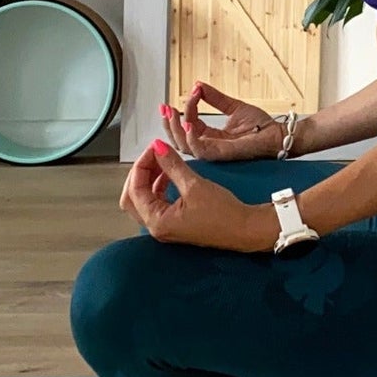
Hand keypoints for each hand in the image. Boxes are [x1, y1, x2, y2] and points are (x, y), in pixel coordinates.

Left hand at [118, 138, 272, 251]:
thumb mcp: (195, 185)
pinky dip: (158, 186)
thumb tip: (157, 147)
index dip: (142, 165)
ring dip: (149, 178)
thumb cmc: (222, 213)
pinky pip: (157, 202)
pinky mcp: (174, 222)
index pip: (135, 189)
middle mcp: (156, 227)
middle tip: (154, 154)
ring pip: (144, 199)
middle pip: (132, 197)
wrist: (244, 229)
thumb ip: (172, 165)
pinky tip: (170, 174)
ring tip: (163, 160)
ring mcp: (165, 226)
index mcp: (157, 221)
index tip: (155, 148)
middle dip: (140, 173)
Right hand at [163, 82, 286, 162]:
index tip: (192, 91)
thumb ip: (215, 98)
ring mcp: (214, 151)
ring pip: (184, 146)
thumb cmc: (259, 125)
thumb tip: (198, 85)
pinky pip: (200, 150)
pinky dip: (191, 138)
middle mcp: (209, 145)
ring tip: (173, 113)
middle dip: (168, 123)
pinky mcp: (222, 154)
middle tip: (165, 108)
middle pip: (178, 139)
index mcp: (210, 136)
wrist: (277, 133)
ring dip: (175, 129)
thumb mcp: (233, 106)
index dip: (184, 110)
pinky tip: (188, 124)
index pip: (187, 125)